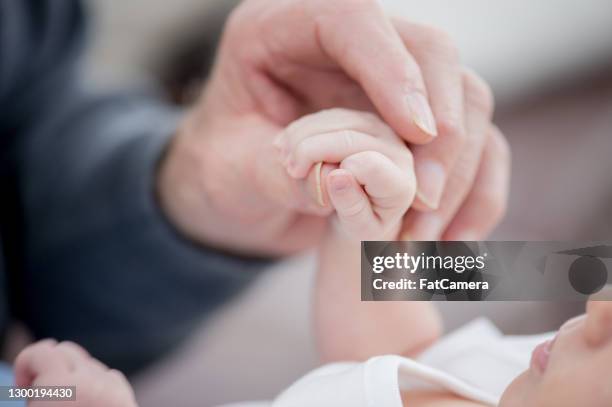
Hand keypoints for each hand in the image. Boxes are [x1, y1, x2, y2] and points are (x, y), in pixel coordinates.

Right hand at [14, 340, 136, 406]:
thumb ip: (36, 391)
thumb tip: (37, 380)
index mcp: (61, 389)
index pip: (42, 351)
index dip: (26, 365)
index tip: (25, 389)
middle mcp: (91, 383)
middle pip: (67, 350)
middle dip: (51, 368)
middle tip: (44, 398)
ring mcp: (113, 389)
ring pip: (89, 363)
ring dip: (75, 376)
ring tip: (68, 404)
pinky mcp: (128, 398)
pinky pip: (107, 376)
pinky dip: (96, 385)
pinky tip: (89, 405)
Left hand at [158, 0, 507, 255]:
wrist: (235, 195)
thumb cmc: (222, 173)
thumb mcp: (231, 174)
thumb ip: (279, 174)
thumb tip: (345, 181)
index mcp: (279, 31)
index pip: (352, 18)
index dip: (392, 69)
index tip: (416, 134)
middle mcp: (344, 46)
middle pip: (429, 52)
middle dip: (441, 129)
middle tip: (421, 199)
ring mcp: (385, 82)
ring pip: (465, 94)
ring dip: (459, 167)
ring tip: (425, 233)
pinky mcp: (410, 123)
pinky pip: (471, 141)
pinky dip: (473, 189)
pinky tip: (452, 238)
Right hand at [276, 108, 415, 240]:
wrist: (367, 216)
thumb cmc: (362, 227)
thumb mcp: (358, 230)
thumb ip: (351, 207)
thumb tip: (336, 176)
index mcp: (400, 182)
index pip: (367, 165)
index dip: (336, 173)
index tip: (313, 190)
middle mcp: (396, 149)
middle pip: (347, 137)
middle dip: (311, 150)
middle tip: (290, 170)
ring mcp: (379, 129)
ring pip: (333, 121)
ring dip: (302, 138)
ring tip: (285, 161)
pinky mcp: (360, 120)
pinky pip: (326, 117)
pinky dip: (301, 130)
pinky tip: (285, 147)